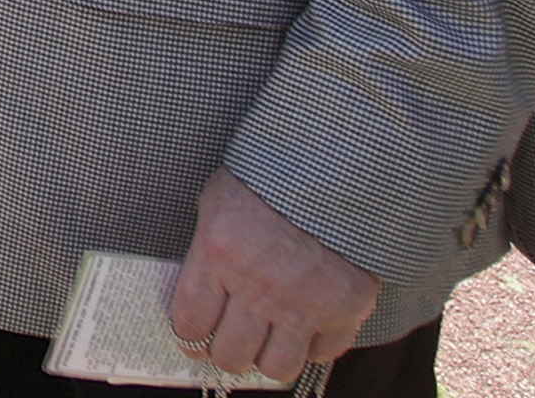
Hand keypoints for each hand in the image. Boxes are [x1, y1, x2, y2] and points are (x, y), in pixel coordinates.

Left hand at [169, 171, 381, 381]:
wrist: (334, 167)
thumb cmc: (267, 180)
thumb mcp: (218, 204)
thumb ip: (206, 252)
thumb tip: (197, 297)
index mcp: (219, 255)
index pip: (191, 324)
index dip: (189, 336)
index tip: (194, 336)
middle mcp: (259, 287)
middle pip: (231, 355)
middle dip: (224, 352)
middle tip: (229, 341)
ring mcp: (304, 303)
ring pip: (276, 367)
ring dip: (267, 357)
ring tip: (266, 340)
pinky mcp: (345, 309)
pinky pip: (322, 354)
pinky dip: (311, 346)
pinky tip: (304, 327)